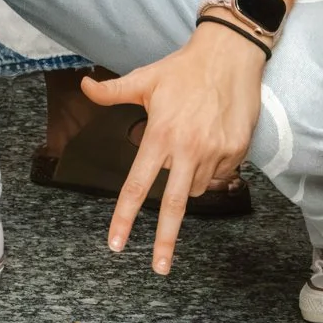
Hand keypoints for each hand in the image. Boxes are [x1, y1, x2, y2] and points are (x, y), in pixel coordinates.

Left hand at [84, 24, 264, 273]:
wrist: (230, 55)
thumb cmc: (183, 68)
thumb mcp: (145, 79)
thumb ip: (113, 92)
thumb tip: (84, 87)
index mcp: (161, 136)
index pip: (137, 184)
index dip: (125, 216)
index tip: (117, 243)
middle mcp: (188, 150)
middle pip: (174, 205)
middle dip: (166, 240)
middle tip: (160, 268)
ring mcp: (215, 154)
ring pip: (197, 187)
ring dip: (189, 181)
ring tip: (189, 145)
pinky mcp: (237, 153)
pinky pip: (220, 175)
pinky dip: (212, 169)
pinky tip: (210, 142)